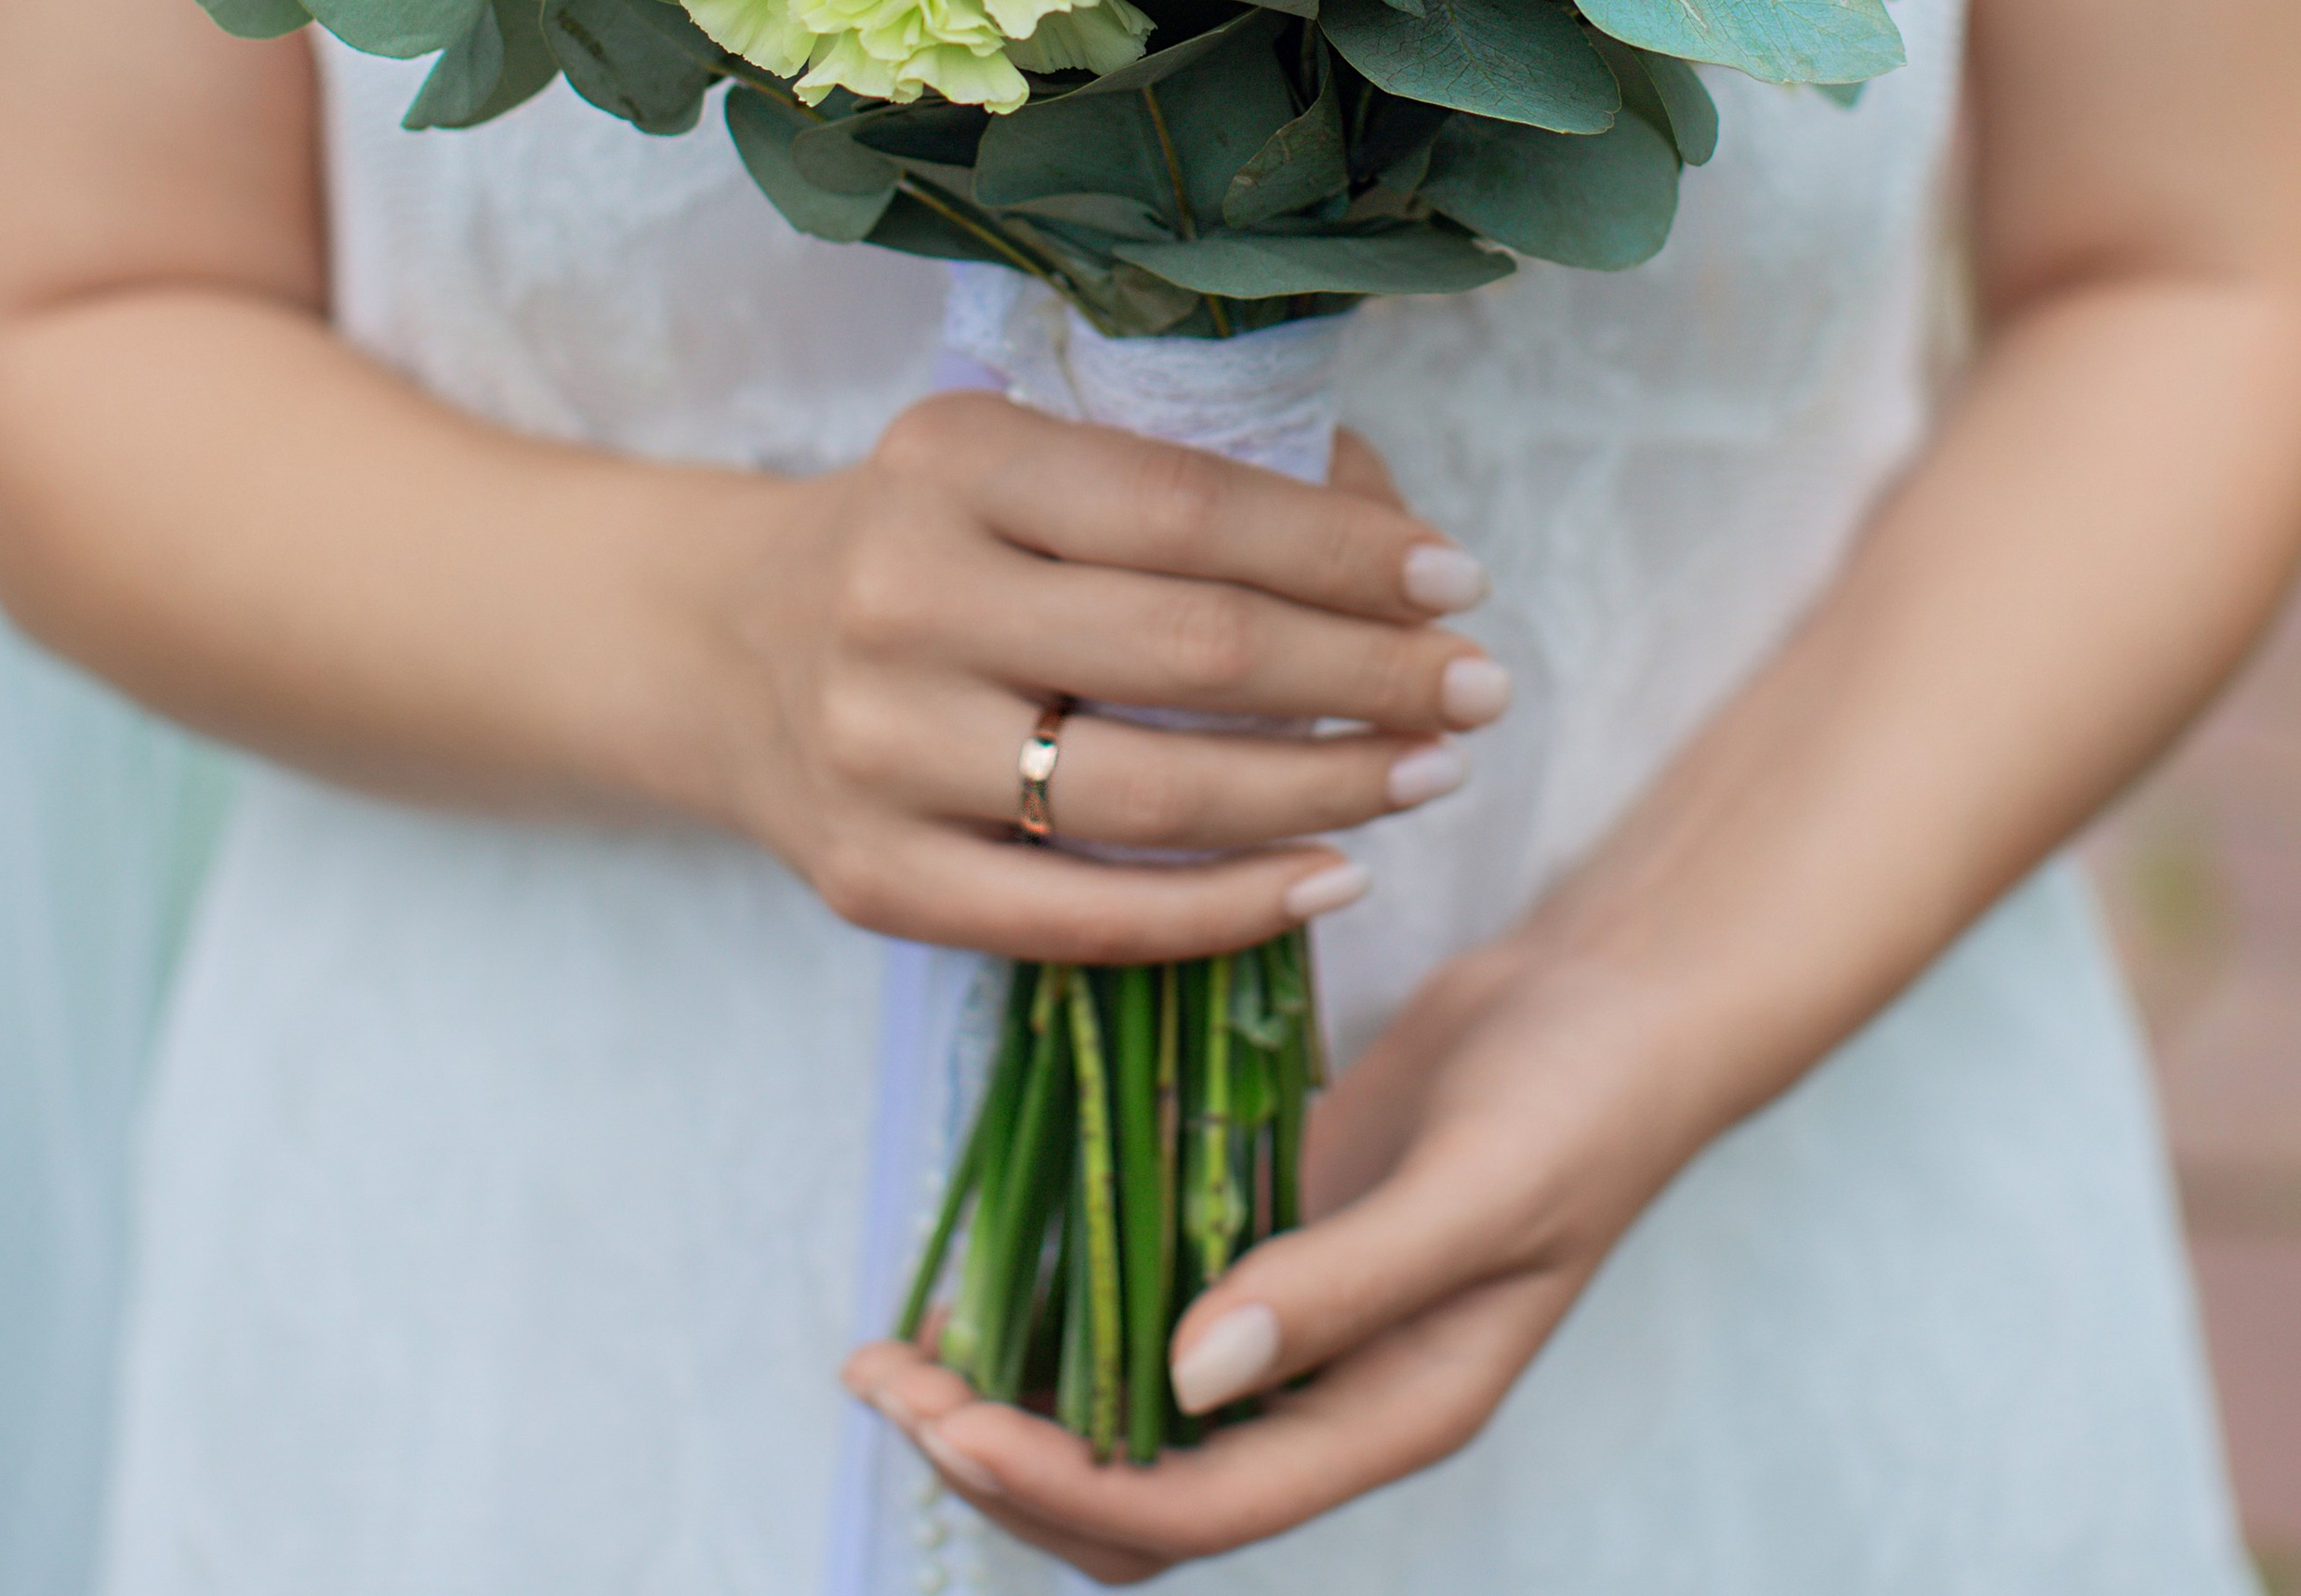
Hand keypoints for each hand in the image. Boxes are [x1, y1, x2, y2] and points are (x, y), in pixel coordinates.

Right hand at [716, 392, 1507, 964]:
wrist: (720, 646)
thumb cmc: (930, 539)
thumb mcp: (1021, 463)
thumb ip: (1185, 486)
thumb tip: (1395, 540)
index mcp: (951, 455)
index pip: (1188, 507)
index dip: (1341, 550)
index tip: (1458, 581)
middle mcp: (902, 594)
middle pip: (1191, 650)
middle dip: (1368, 671)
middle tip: (1482, 686)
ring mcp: (879, 747)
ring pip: (1154, 793)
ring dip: (1326, 789)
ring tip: (1432, 772)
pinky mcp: (874, 879)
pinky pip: (1086, 915)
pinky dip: (1230, 906)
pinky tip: (1333, 876)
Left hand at [846, 939, 1704, 1579]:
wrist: (1624, 1002)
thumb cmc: (1576, 1102)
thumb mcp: (1475, 1191)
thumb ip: (1339, 1287)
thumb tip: (1181, 1379)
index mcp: (1386, 1416)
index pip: (1192, 1508)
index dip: (1060, 1483)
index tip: (948, 1420)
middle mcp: (1330, 1392)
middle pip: (1138, 1491)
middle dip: (1003, 1454)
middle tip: (886, 1375)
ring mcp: (1299, 1317)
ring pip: (1128, 1404)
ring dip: (1013, 1387)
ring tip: (899, 1336)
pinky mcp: (1275, 1232)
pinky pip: (1151, 1294)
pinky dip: (1066, 1293)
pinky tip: (996, 1243)